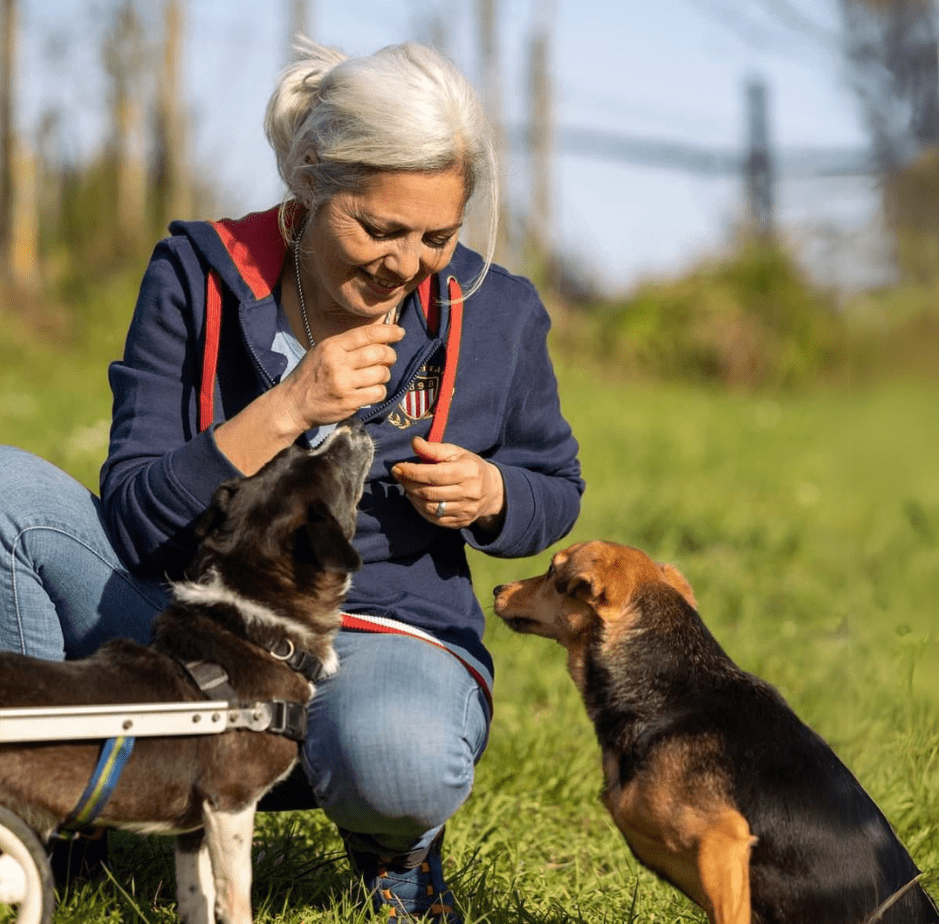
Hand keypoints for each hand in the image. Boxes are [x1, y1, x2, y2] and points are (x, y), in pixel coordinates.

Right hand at [280, 324, 404, 428]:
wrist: (293, 404)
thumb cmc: (311, 376)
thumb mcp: (322, 352)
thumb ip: (347, 345)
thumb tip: (380, 339)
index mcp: (332, 346)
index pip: (367, 334)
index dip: (388, 332)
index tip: (400, 332)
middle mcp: (338, 363)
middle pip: (379, 353)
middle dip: (390, 355)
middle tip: (389, 359)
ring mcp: (344, 383)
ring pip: (381, 373)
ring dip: (385, 375)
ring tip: (376, 377)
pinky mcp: (349, 402)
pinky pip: (378, 393)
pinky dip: (380, 391)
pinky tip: (372, 391)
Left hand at [392, 436, 505, 533]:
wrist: (492, 491)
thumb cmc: (469, 466)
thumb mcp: (456, 452)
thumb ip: (434, 448)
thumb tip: (415, 443)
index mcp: (468, 472)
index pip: (435, 474)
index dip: (413, 472)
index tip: (397, 467)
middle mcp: (469, 493)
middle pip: (430, 492)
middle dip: (409, 484)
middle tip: (398, 475)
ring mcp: (465, 511)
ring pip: (430, 508)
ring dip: (413, 497)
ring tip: (407, 486)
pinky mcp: (460, 523)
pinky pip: (434, 519)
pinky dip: (420, 509)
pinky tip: (416, 498)